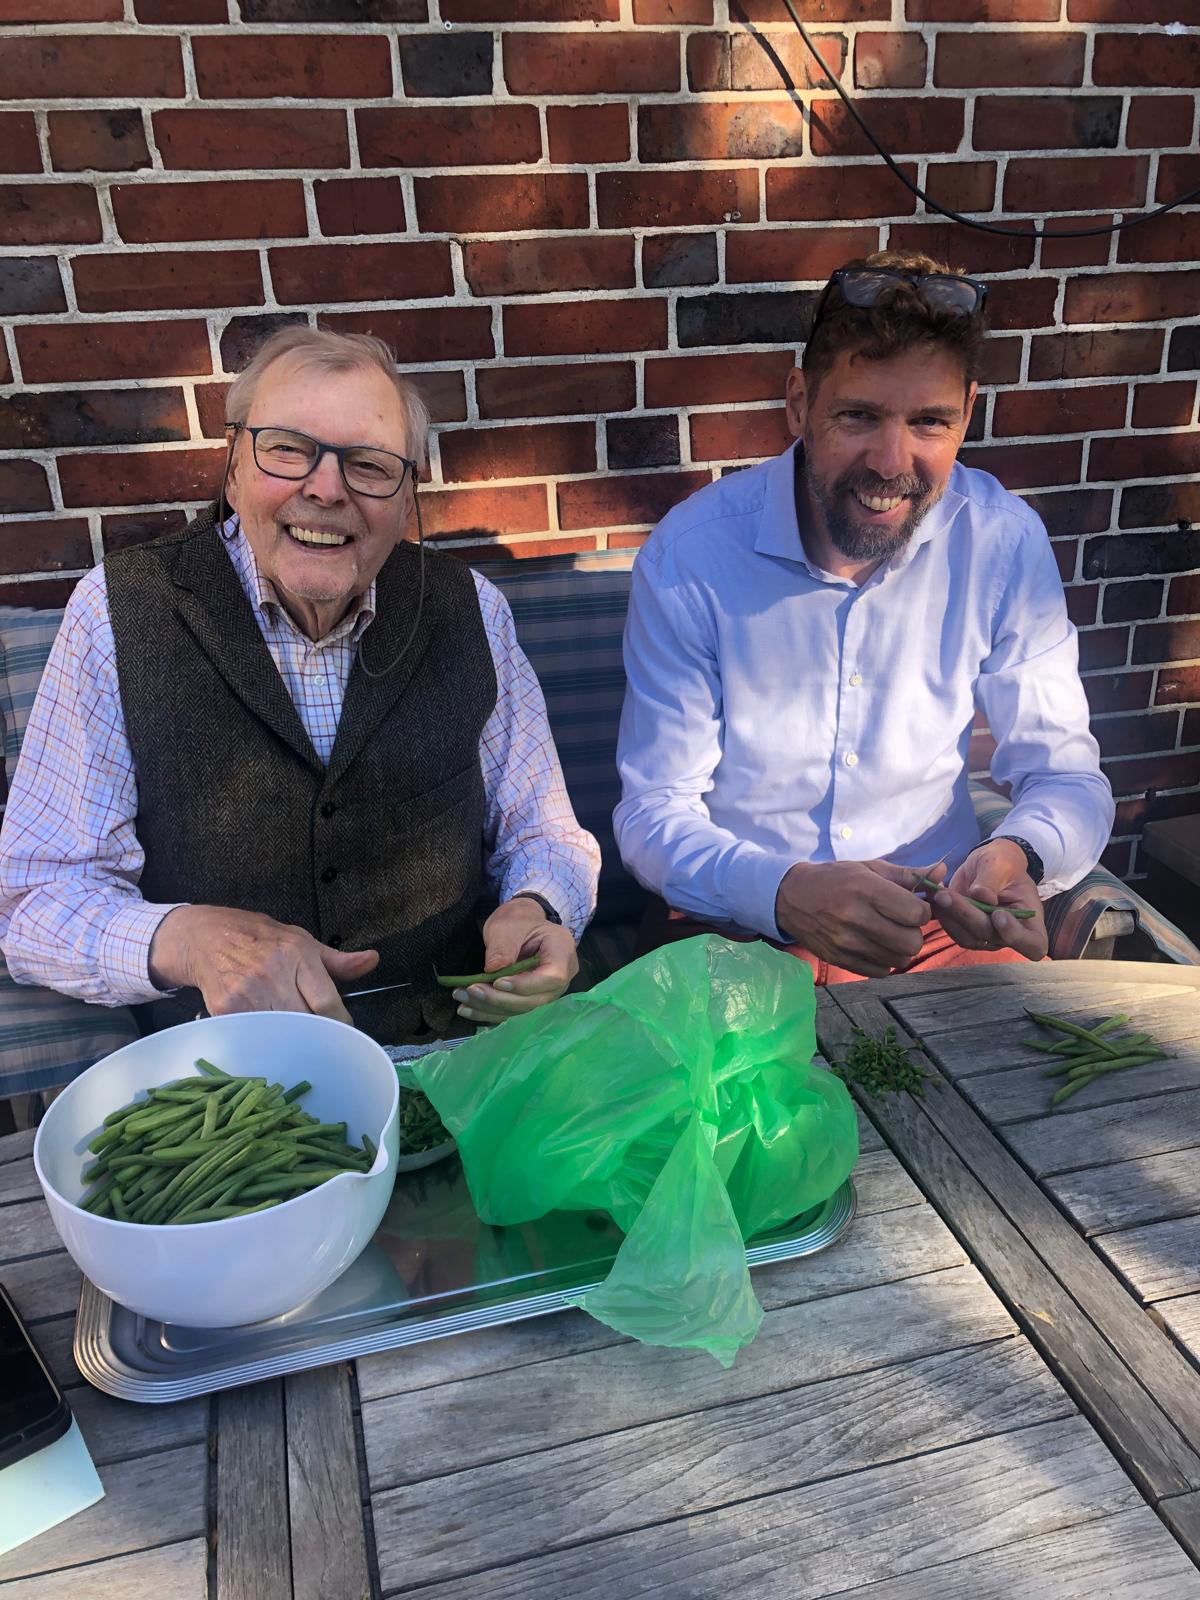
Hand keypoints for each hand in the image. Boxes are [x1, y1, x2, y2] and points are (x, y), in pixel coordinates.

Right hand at [148, 904, 378, 1023]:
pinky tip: (270, 1035)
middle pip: (307, 1023)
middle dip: (318, 1034)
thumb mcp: (302, 940)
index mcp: (297, 955)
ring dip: (293, 1041)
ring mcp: (247, 994)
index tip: (344, 1031)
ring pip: (282, 1034)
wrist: (207, 937)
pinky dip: (265, 1040)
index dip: (340, 1023)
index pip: (327, 1002)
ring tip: (298, 1039)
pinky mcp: (226, 1010)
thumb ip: (338, 960)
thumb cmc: (261, 939)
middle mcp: (273, 974)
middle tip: (323, 1040)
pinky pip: (255, 1036)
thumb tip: (372, 961)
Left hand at [454, 897, 577, 1023]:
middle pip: (535, 999)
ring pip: (521, 1010)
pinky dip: (489, 1013)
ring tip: (461, 998)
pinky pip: (512, 1012)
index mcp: (562, 951)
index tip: (497, 982)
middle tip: (470, 990)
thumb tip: (493, 970)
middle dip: (500, 999)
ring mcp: (548, 992)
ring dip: (489, 1008)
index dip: (525, 985)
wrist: (522, 925)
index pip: (551, 977)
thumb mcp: (509, 925)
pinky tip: (467, 1009)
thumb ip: (503, 947)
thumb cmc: (519, 920)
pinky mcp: (532, 1000)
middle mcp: (561, 977)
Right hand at [774, 859, 934, 978]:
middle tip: (903, 924)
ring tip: (889, 934)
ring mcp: (846, 942)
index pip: (916, 913)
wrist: (791, 898)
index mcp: (865, 889)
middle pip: (911, 942)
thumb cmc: (836, 878)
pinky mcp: (840, 960)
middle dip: (914, 933)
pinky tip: (875, 946)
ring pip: (898, 960)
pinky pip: (880, 972)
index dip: (922, 911)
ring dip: (900, 949)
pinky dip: (884, 961)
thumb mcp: (870, 868)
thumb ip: (908, 875)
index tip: (913, 906)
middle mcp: (855, 918)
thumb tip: (943, 872)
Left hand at [927, 840, 1047, 961]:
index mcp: (1031, 922)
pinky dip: (942, 914)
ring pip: (967, 936)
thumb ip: (992, 879)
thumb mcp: (1001, 863)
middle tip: (947, 895)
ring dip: (950, 916)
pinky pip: (952, 930)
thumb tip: (982, 896)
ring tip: (938, 892)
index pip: (1033, 944)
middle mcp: (1010, 936)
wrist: (988, 865)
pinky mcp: (966, 932)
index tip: (999, 914)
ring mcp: (987, 937)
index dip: (1015, 936)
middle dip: (968, 915)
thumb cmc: (1003, 863)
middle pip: (990, 936)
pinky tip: (934, 894)